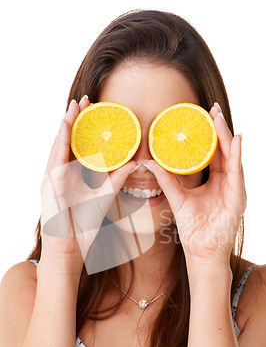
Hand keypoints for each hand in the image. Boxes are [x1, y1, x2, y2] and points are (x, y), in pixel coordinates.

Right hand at [40, 96, 137, 273]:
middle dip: (74, 119)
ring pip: (59, 145)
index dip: (83, 126)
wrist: (71, 246)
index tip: (93, 109)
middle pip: (68, 140)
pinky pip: (55, 159)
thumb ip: (118, 179)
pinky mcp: (49, 184)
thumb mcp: (105, 196)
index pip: (77, 144)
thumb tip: (136, 163)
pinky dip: (60, 143)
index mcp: (72, 174)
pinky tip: (65, 129)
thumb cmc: (83, 225)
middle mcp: (61, 172)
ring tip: (74, 107)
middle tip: (84, 100)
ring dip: (66, 125)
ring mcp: (52, 177)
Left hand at [144, 103, 245, 264]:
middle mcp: (226, 181)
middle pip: (223, 150)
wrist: (201, 250)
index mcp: (214, 180)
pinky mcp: (238, 197)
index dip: (208, 134)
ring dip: (226, 136)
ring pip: (231, 156)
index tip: (202, 116)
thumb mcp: (176, 197)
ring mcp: (234, 188)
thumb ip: (165, 179)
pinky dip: (236, 155)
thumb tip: (148, 162)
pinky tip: (235, 139)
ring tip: (219, 118)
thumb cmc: (192, 227)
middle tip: (211, 109)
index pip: (212, 152)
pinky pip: (237, 172)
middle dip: (219, 129)